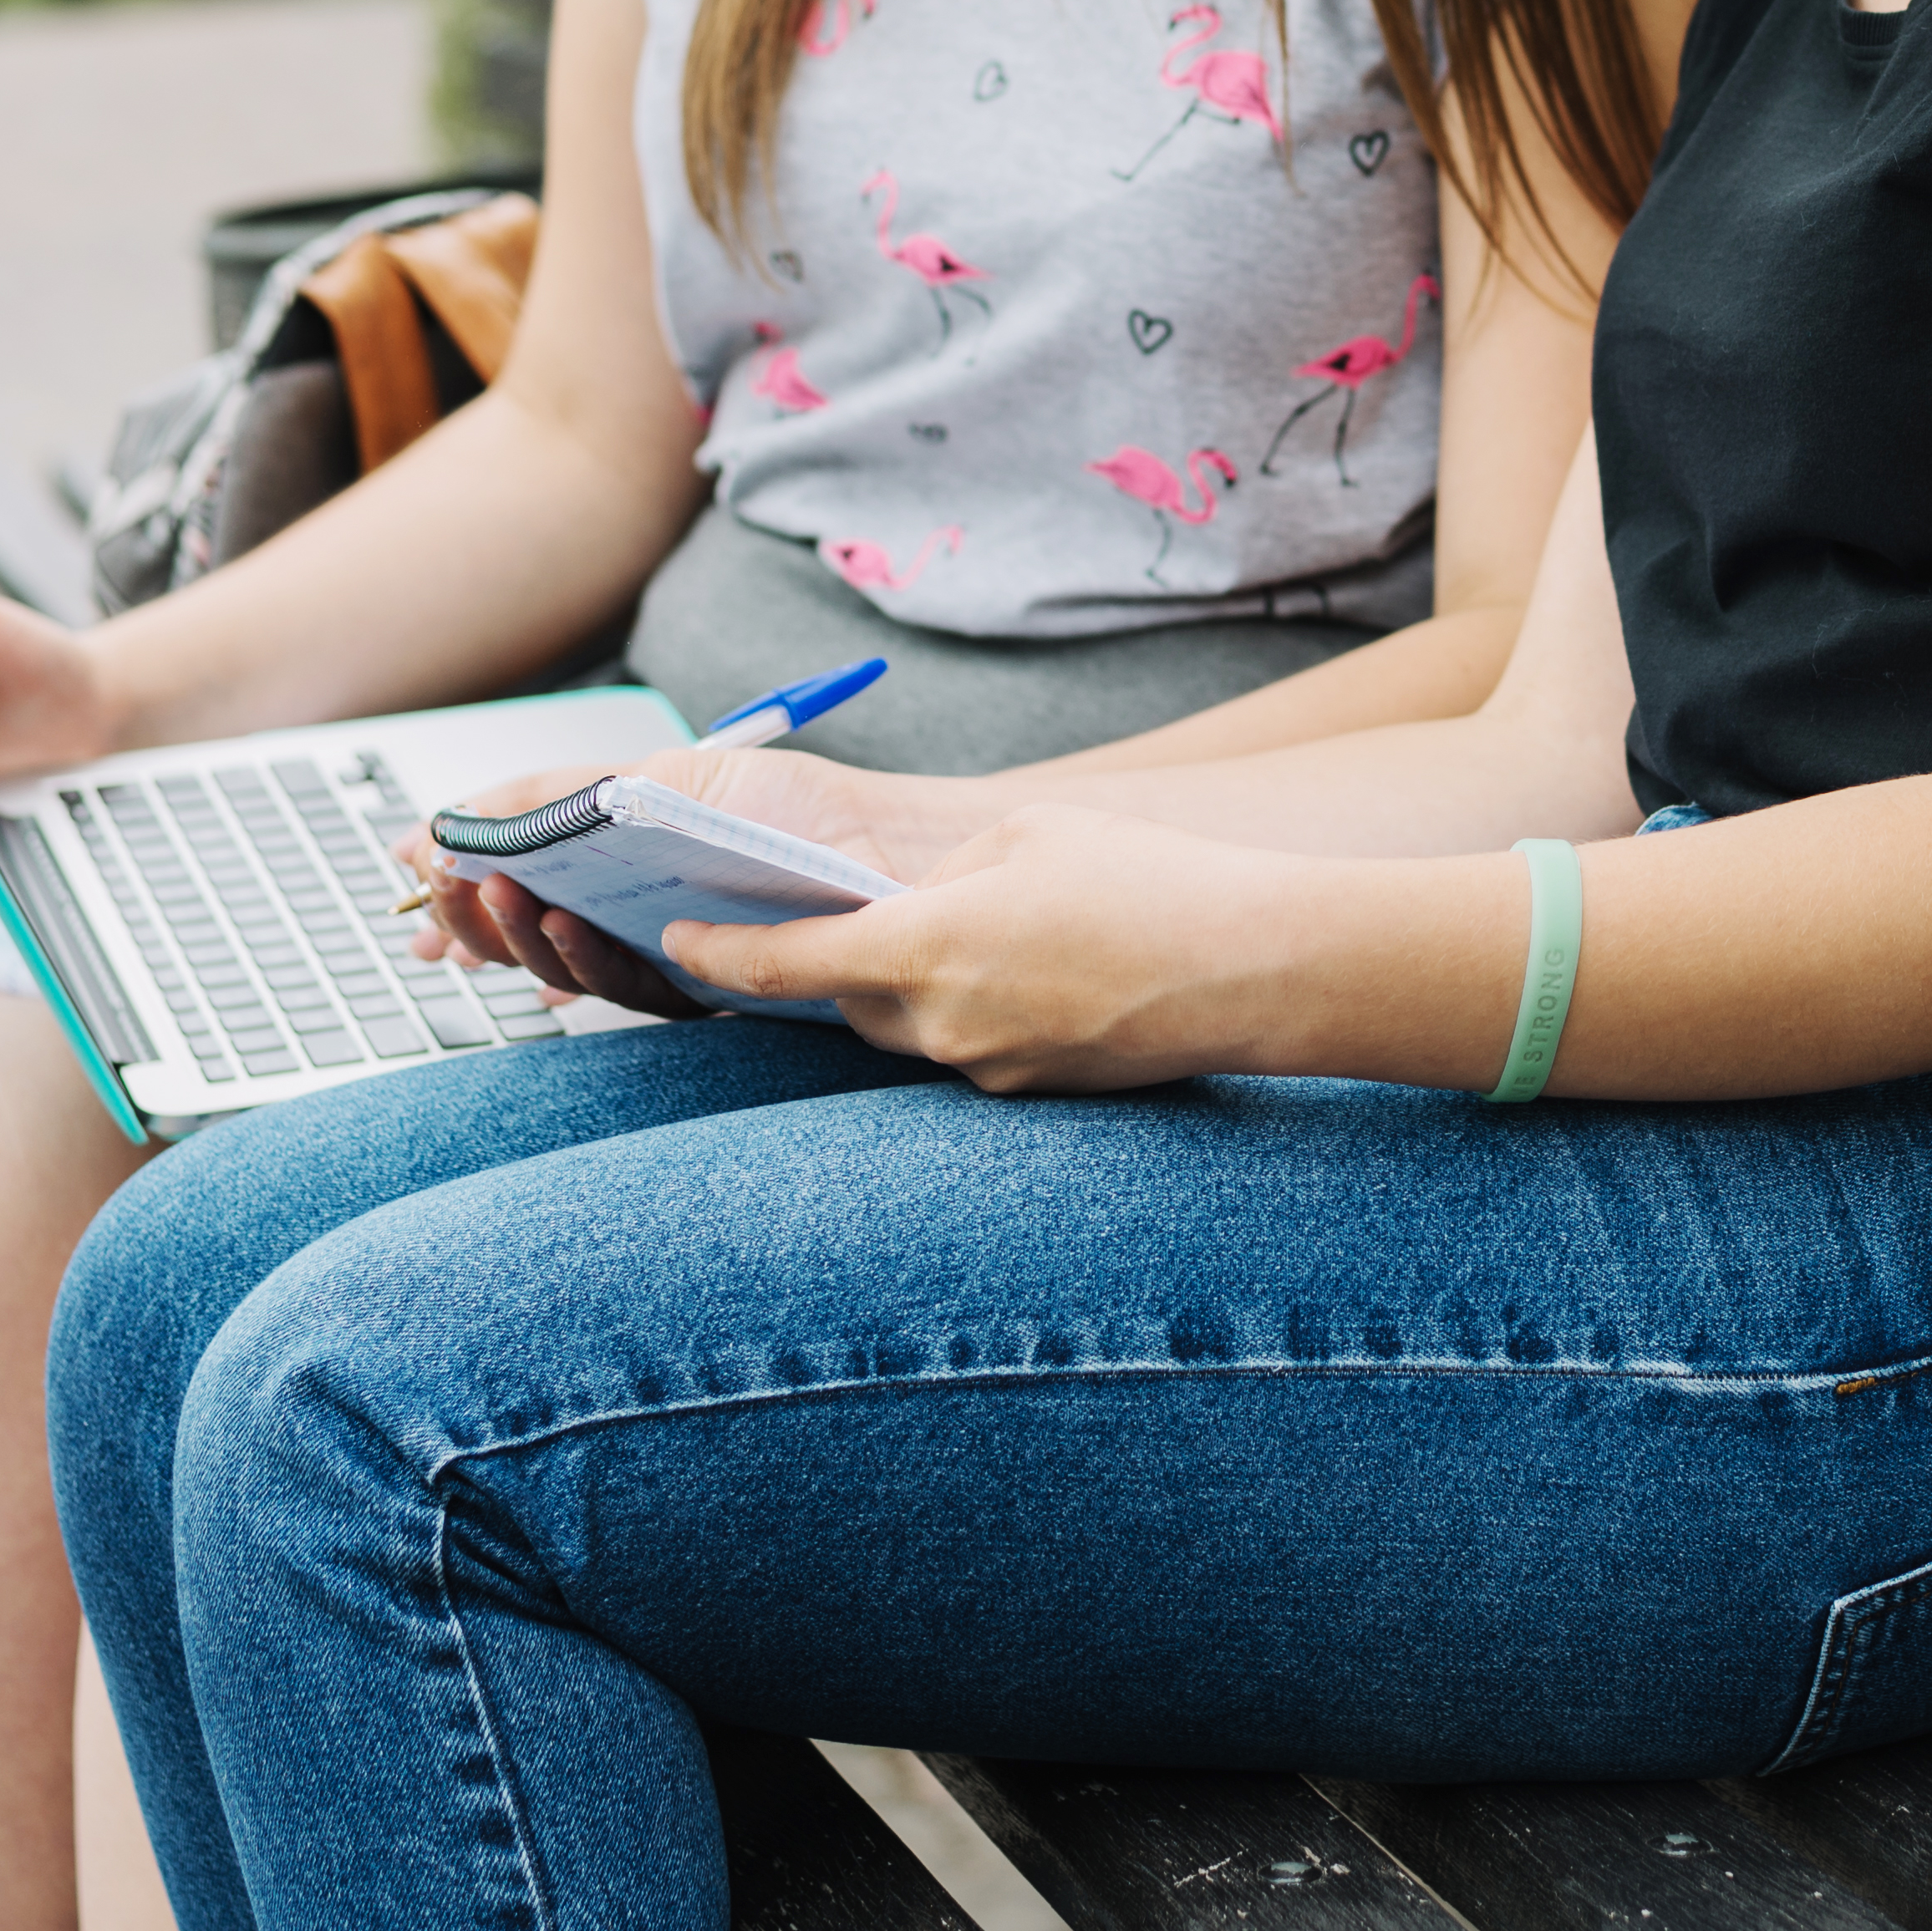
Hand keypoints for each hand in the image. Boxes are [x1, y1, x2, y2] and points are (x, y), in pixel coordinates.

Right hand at [391, 748, 936, 1018]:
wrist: (888, 840)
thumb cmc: (791, 806)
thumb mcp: (652, 777)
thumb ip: (547, 797)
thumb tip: (438, 825)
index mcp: (618, 881)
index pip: (516, 899)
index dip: (459, 899)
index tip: (412, 881)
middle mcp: (638, 930)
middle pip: (526, 944)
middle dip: (473, 921)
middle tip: (444, 891)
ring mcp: (672, 967)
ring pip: (568, 972)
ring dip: (517, 937)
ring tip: (493, 894)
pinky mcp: (709, 997)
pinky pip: (632, 991)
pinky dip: (587, 959)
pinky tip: (562, 923)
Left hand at [657, 803, 1324, 1091]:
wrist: (1254, 968)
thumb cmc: (1144, 881)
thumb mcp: (1026, 838)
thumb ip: (940, 874)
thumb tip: (903, 906)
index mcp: (922, 947)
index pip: (782, 963)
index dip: (720, 951)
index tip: (677, 939)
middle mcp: (938, 1025)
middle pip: (844, 998)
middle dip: (835, 960)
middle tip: (834, 914)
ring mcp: (986, 1070)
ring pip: (908, 1026)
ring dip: (911, 984)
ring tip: (969, 933)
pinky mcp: (1032, 1091)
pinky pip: (969, 1047)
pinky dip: (975, 1009)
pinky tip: (1035, 970)